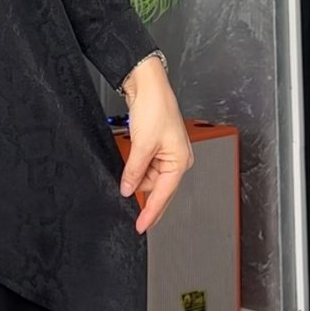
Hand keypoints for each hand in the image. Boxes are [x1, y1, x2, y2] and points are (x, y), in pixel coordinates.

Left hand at [119, 61, 193, 233]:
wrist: (147, 83)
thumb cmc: (155, 107)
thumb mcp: (142, 145)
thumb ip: (134, 171)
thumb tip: (128, 190)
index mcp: (181, 161)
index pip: (164, 195)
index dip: (151, 212)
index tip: (141, 226)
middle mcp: (177, 159)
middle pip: (158, 188)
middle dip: (143, 193)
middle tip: (129, 204)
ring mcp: (167, 152)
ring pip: (150, 177)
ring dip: (137, 177)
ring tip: (128, 166)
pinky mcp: (157, 145)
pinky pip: (146, 165)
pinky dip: (136, 168)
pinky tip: (129, 167)